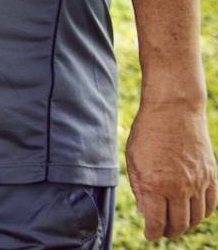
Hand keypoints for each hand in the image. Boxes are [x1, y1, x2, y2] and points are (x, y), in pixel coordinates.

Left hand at [126, 100, 217, 238]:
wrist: (174, 110)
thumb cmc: (148, 133)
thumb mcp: (133, 160)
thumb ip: (139, 188)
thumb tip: (145, 212)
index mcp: (156, 185)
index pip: (156, 222)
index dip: (152, 232)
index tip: (150, 234)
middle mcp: (179, 187)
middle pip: (178, 224)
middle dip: (168, 231)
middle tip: (162, 231)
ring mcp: (198, 183)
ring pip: (196, 218)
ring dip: (186, 225)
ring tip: (176, 223)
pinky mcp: (211, 176)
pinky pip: (211, 205)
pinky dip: (202, 214)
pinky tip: (193, 212)